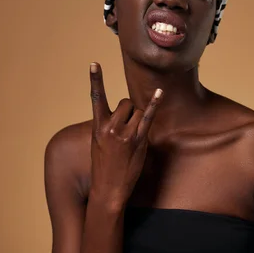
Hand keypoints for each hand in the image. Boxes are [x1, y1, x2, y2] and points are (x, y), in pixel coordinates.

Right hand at [88, 62, 162, 207]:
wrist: (108, 189)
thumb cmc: (104, 165)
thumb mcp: (98, 142)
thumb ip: (108, 125)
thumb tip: (125, 111)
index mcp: (98, 126)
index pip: (96, 97)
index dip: (95, 79)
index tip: (94, 63)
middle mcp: (111, 127)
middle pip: (125, 103)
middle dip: (129, 111)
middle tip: (126, 130)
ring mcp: (125, 133)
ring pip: (137, 110)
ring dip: (138, 119)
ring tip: (132, 138)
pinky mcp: (139, 140)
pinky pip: (148, 117)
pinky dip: (154, 104)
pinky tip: (159, 92)